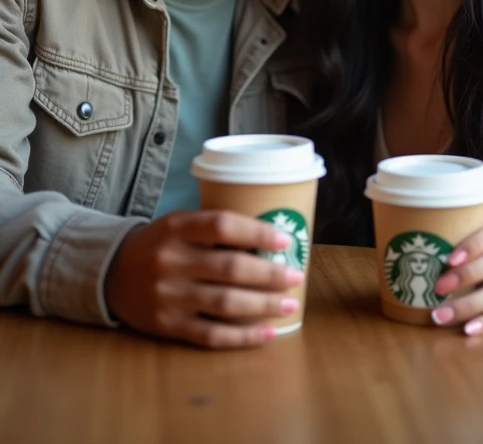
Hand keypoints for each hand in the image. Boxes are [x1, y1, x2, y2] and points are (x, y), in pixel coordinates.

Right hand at [105, 210, 303, 348]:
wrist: (110, 273)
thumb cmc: (159, 243)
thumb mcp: (178, 223)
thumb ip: (213, 228)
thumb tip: (268, 237)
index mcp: (175, 228)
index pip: (221, 225)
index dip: (255, 232)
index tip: (284, 239)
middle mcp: (171, 261)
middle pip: (229, 268)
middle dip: (268, 274)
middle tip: (295, 276)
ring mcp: (168, 296)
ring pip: (224, 303)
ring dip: (262, 305)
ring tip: (288, 304)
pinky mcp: (168, 326)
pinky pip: (211, 334)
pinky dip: (242, 336)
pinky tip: (267, 333)